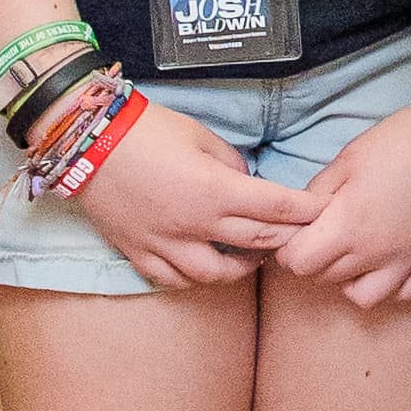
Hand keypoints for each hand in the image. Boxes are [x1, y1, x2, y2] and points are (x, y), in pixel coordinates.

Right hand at [72, 97, 318, 290]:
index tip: (324, 211)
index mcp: (215, 191)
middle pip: (257, 243)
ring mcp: (165, 245)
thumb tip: (247, 183)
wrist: (87, 142)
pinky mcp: (139, 254)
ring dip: (244, 268)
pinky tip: (207, 267)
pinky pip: (176, 280)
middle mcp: (195, 225)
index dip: (305, 212)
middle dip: (287, 241)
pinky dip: (197, 277)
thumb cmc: (147, 130)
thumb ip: (232, 165)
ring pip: (217, 275)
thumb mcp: (201, 136)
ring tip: (255, 256)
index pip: (276, 209)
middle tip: (304, 237)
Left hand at [269, 103, 410, 312]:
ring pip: (361, 297)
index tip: (297, 232)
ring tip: (351, 255)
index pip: (299, 263)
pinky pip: (402, 294)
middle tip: (322, 234)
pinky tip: (384, 263)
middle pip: (324, 278)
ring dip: (348, 280)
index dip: (289, 248)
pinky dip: (389, 286)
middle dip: (315, 259)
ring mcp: (404, 261)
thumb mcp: (345, 160)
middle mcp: (373, 253)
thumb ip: (315, 194)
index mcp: (347, 226)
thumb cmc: (397, 145)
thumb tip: (300, 215)